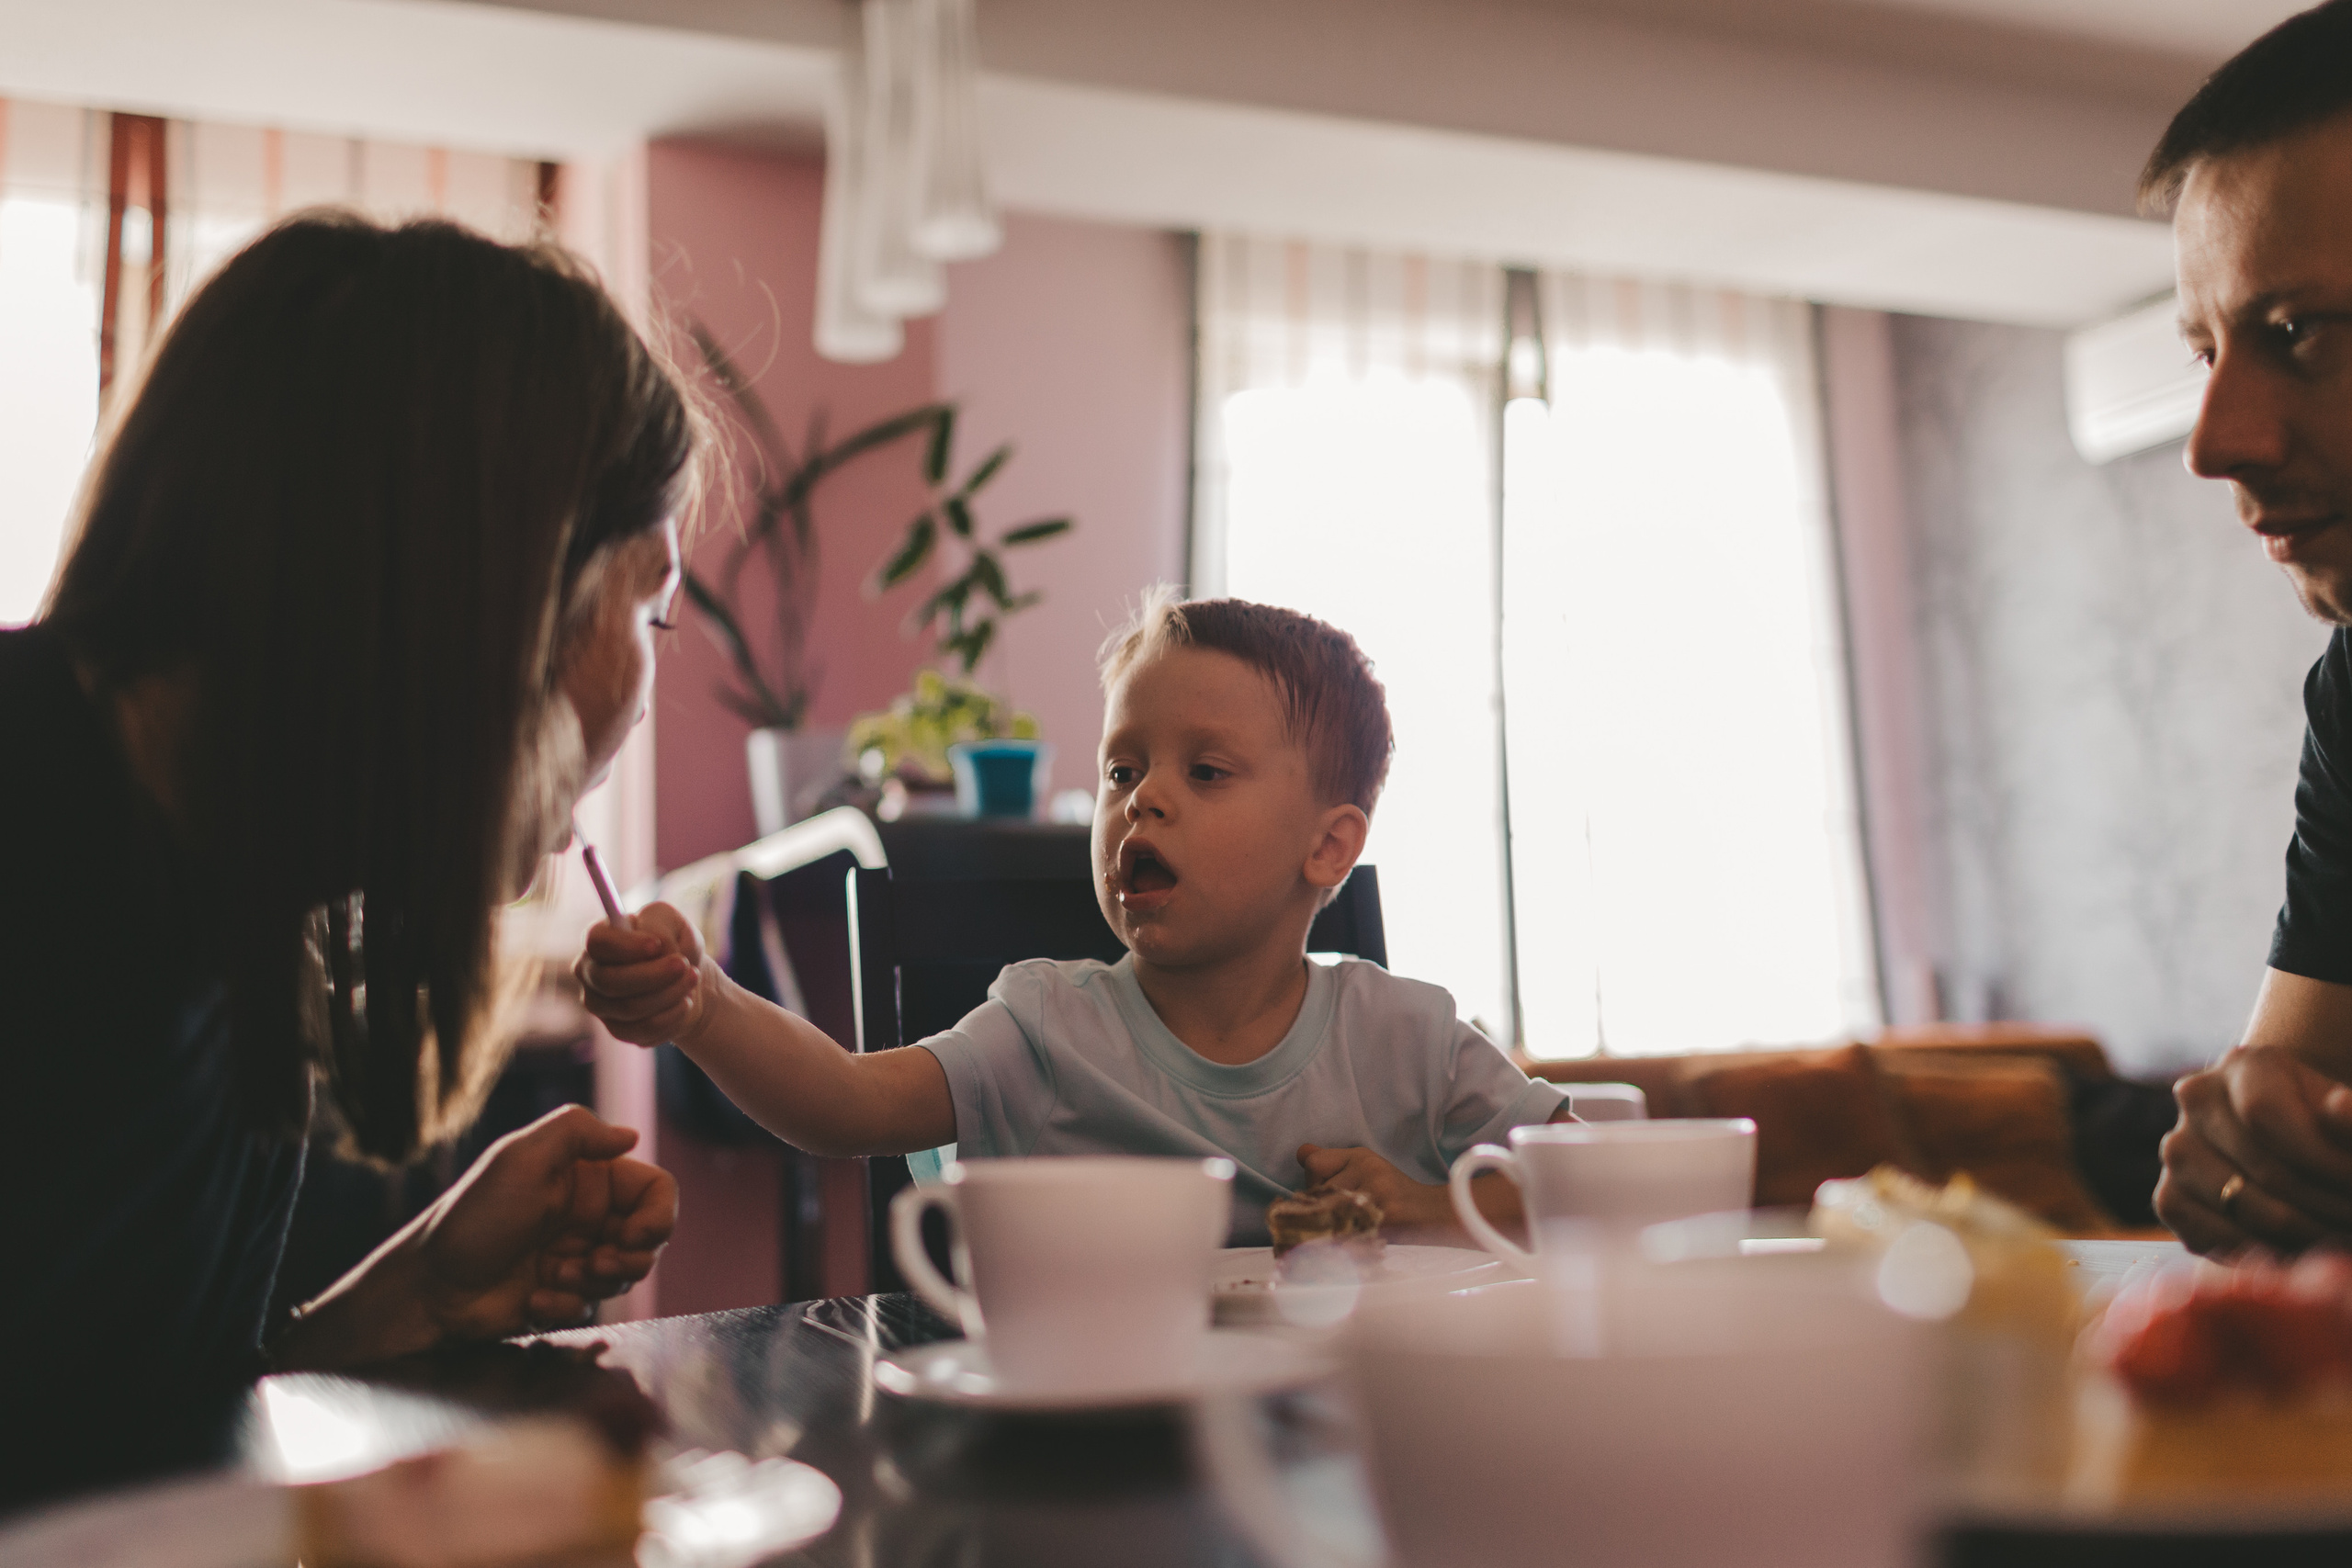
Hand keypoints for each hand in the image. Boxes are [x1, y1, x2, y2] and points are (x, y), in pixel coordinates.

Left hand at [411, 1104, 676, 1335]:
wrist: (429, 1285)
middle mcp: (588, 1217)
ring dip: (597, 1281)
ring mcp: (575, 1256)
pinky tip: (534, 1299)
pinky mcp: (561, 1294)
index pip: (655, 1191)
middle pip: (650, 1238)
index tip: (631, 1236)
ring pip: (626, 1275)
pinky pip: (591, 1305)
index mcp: (587, 1179)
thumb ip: (576, 1131)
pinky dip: (567, 1305)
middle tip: (596, 1263)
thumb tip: (631, 1135)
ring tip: (555, 1276)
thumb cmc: (473, 1217)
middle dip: (631, 1257)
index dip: (658, 1216)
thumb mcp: (520, 1158)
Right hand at [575, 901, 714, 1047]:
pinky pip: (642, 1030)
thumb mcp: (673, 922)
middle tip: (684, 965)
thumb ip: (660, 925)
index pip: (597, 943)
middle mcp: (590, 973)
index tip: (657, 945)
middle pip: (609, 981)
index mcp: (598, 939)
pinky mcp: (617, 1029)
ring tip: (692, 978)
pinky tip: (685, 1002)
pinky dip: (671, 1016)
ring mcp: (599, 1005)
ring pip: (629, 1008)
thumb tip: (658, 948)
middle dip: (653, 975)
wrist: (686, 979)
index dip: (625, 946)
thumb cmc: (674, 944)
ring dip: (669, 994)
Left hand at [1297, 1143, 1454, 1229]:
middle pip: (1317, 1190)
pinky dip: (1339, 1236)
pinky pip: (1342, 1229)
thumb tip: (1301, 1152)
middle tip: (1340, 1212)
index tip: (1328, 1190)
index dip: (1315, 1181)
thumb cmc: (1391, 1192)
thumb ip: (1330, 1160)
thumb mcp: (1364, 1166)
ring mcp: (1375, 1196)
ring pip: (1326, 1210)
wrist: (1430, 1216)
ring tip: (1347, 1224)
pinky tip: (1350, 1236)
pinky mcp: (1381, 1220)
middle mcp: (1368, 1171)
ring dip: (1329, 1222)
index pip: (1314, 1164)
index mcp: (1362, 1157)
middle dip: (1320, 1205)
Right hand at [2155, 1043, 2351, 1254]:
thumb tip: (2340, 1108)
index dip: (2324, 1161)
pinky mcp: (2169, 1198)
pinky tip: (2300, 1252)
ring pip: (2247, 1211)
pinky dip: (2267, 1255)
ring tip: (2336, 1240)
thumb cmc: (2329, 1124)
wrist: (2289, 1140)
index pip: (2267, 1116)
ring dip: (2307, 1238)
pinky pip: (2218, 1240)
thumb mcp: (2345, 1112)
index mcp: (2244, 1065)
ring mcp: (2177, 1151)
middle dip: (2329, 1208)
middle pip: (2267, 1171)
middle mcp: (2195, 1101)